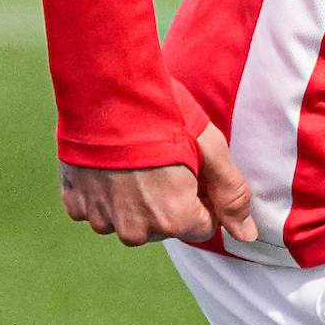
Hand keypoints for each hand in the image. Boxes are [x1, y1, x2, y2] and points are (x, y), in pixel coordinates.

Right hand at [58, 122, 258, 246]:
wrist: (106, 90)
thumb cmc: (164, 114)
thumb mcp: (211, 148)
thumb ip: (231, 195)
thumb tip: (248, 235)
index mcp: (173, 219)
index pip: (204, 226)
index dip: (204, 196)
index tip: (196, 168)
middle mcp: (136, 230)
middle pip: (167, 225)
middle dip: (171, 198)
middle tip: (166, 159)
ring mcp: (102, 220)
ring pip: (132, 219)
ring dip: (138, 198)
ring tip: (139, 159)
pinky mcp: (75, 205)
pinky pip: (100, 209)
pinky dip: (107, 191)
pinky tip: (113, 163)